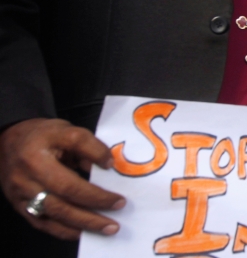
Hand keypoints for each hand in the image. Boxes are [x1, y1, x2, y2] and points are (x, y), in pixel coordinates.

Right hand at [0, 118, 124, 239]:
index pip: (73, 152)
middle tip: (119, 205)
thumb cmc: (42, 137)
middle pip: (64, 192)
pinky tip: (83, 232)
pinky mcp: (19, 207)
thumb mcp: (65, 131)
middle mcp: (27, 174)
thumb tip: (109, 164)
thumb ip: (87, 145)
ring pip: (54, 212)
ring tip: (107, 227)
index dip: (95, 160)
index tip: (113, 171)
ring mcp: (21, 193)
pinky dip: (65, 230)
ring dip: (84, 222)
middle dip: (94, 202)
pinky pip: (43, 223)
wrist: (8, 145)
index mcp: (39, 151)